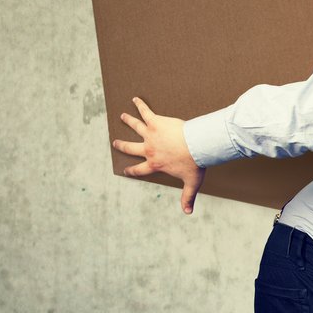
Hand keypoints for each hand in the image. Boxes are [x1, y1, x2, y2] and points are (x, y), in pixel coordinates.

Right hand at [114, 96, 205, 213]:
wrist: (197, 145)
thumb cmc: (194, 163)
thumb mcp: (191, 182)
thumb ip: (187, 197)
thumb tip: (188, 212)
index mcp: (155, 164)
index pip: (139, 170)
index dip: (131, 171)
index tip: (125, 171)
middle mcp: (149, 149)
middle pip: (131, 148)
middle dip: (122, 145)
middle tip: (115, 143)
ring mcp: (150, 135)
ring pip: (135, 127)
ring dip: (128, 121)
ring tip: (122, 116)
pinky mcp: (155, 122)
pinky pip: (145, 112)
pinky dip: (140, 105)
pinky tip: (136, 99)